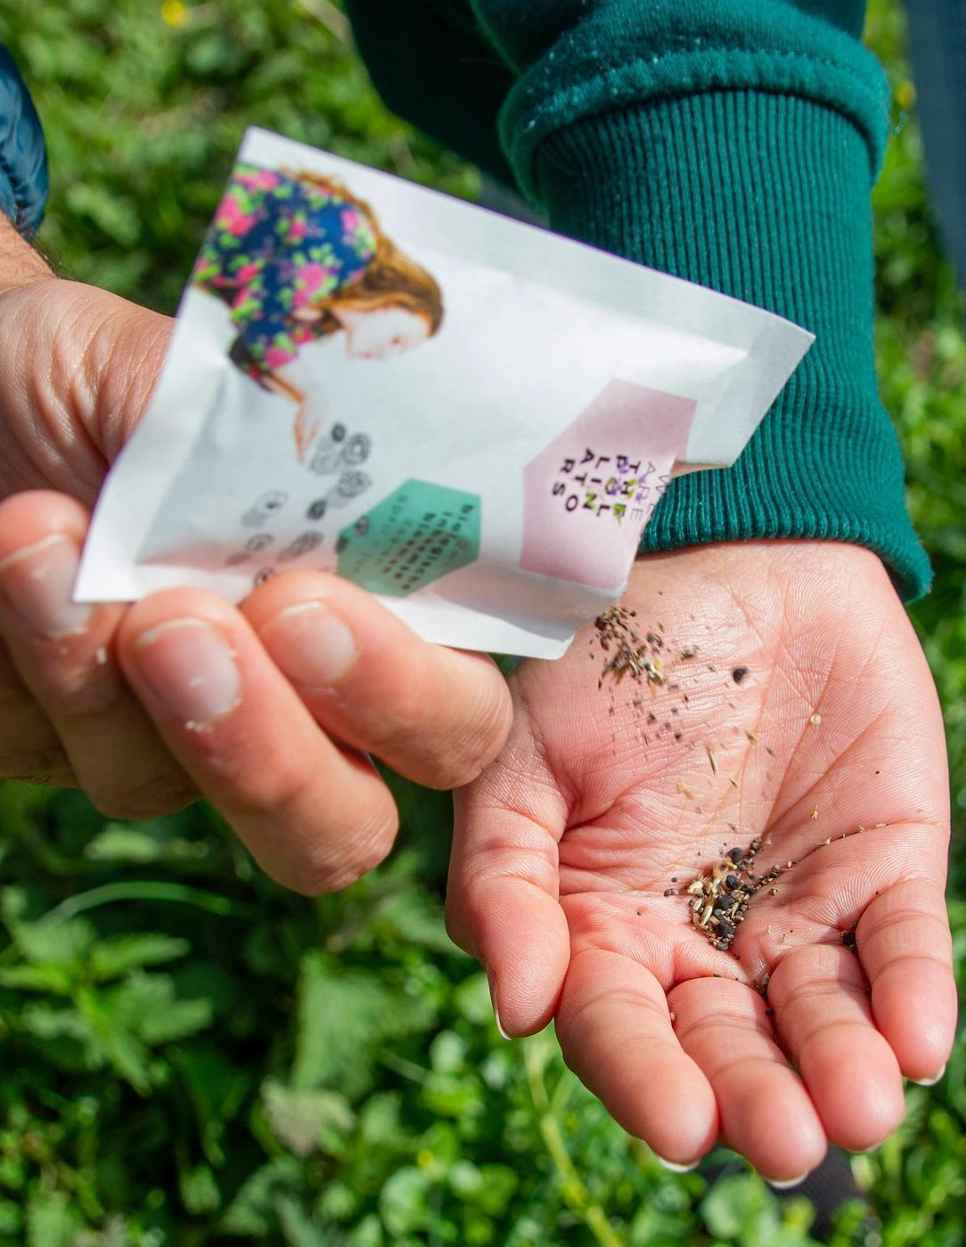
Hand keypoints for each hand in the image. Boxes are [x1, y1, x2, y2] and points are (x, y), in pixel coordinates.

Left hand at [0, 265, 510, 892]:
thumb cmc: (102, 380)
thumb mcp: (197, 378)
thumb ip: (289, 437)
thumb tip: (364, 469)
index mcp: (376, 607)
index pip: (455, 701)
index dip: (415, 692)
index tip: (309, 601)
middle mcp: (308, 700)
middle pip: (350, 825)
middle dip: (288, 759)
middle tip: (196, 629)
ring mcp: (203, 746)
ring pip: (212, 822)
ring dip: (157, 700)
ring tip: (59, 546)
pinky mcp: (97, 756)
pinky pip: (111, 765)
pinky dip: (62, 665)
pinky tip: (23, 556)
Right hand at [449, 541, 953, 1179]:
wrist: (720, 546)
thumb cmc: (599, 648)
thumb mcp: (522, 753)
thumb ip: (505, 878)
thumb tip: (519, 1011)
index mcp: (604, 914)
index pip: (618, 1019)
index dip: (642, 1073)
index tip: (679, 1119)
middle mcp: (701, 928)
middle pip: (725, 1040)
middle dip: (753, 1094)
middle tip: (783, 1141)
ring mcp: (796, 897)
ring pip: (820, 1012)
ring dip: (841, 1068)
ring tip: (856, 1110)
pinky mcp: (885, 859)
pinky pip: (902, 940)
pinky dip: (912, 993)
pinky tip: (914, 1041)